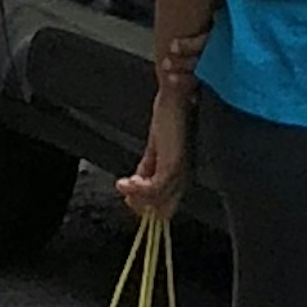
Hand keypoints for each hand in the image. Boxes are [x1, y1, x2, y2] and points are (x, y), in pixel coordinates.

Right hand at [117, 67, 192, 219]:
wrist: (174, 96)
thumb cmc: (168, 117)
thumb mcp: (154, 148)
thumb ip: (146, 169)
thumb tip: (132, 187)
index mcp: (181, 175)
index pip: (166, 209)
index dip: (145, 209)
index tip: (128, 199)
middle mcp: (184, 177)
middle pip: (164, 211)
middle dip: (141, 207)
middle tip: (126, 194)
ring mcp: (180, 173)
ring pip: (157, 202)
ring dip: (136, 196)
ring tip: (122, 185)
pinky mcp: (172, 165)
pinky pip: (153, 189)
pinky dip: (136, 189)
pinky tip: (124, 183)